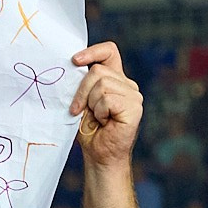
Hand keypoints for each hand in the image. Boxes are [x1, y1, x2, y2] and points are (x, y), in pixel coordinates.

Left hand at [68, 41, 143, 169]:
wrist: (99, 156)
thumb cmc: (90, 131)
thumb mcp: (82, 101)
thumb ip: (83, 83)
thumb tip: (72, 64)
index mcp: (116, 80)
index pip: (109, 51)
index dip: (92, 51)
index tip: (74, 61)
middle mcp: (128, 85)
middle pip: (98, 70)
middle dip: (82, 91)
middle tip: (79, 110)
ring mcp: (134, 95)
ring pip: (102, 84)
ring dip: (91, 104)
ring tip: (97, 118)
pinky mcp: (135, 107)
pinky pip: (107, 99)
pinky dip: (99, 112)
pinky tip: (105, 122)